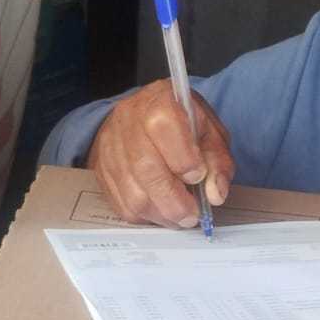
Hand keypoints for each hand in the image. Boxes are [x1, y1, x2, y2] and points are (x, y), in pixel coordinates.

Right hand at [90, 80, 234, 225]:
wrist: (145, 116)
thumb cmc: (183, 124)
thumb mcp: (210, 131)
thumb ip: (217, 161)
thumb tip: (215, 194)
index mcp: (159, 102)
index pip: (164, 128)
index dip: (184, 159)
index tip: (198, 175)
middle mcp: (128, 121)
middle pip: (146, 168)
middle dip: (174, 200)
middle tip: (192, 215)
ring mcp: (110, 146)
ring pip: (132, 193)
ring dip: (161, 213)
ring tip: (180, 216)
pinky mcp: (101, 170)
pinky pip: (121, 204)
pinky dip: (146, 215)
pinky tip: (161, 210)